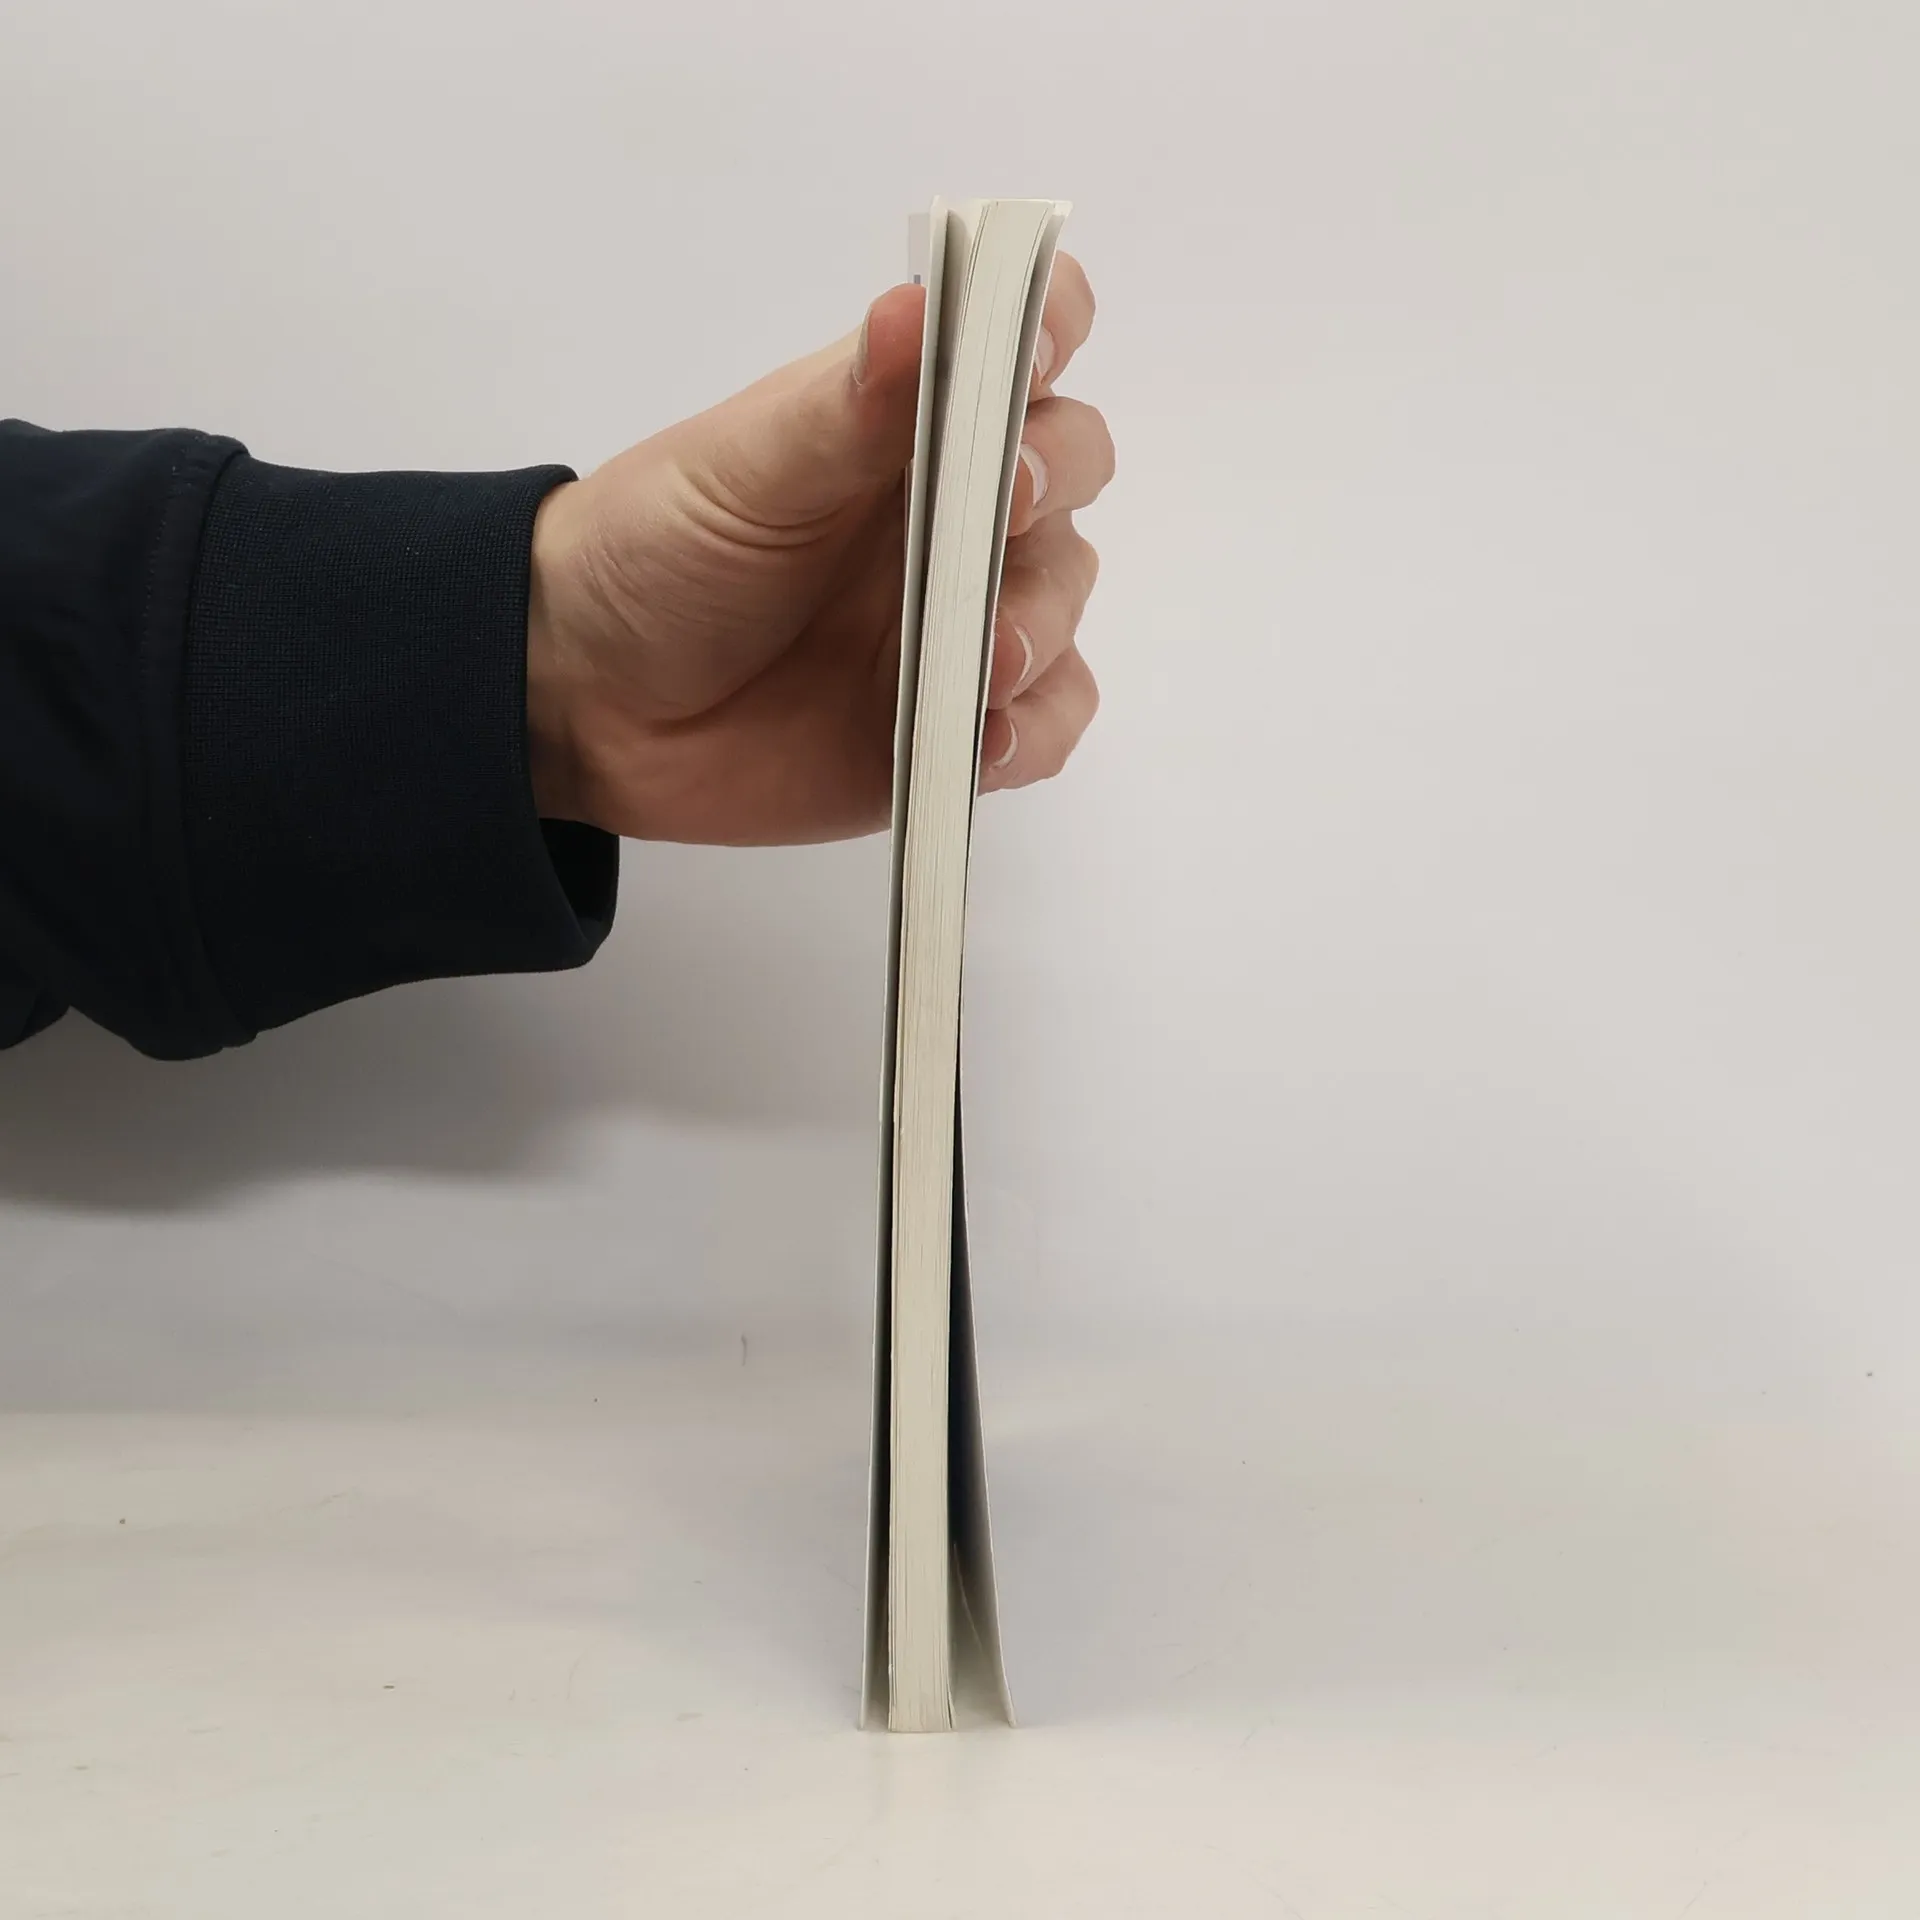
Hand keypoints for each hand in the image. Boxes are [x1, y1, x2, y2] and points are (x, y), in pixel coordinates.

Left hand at [524, 255, 1112, 843]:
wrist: (589, 704)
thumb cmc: (656, 553)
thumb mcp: (740, 470)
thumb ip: (842, 408)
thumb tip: (917, 307)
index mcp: (906, 418)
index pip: (1021, 340)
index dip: (1046, 331)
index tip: (1026, 361)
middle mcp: (954, 508)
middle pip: (1072, 465)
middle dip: (1055, 484)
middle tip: (1005, 511)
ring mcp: (966, 618)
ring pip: (1067, 597)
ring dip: (1043, 619)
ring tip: (985, 663)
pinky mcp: (962, 722)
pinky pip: (1047, 719)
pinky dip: (1035, 727)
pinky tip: (983, 736)